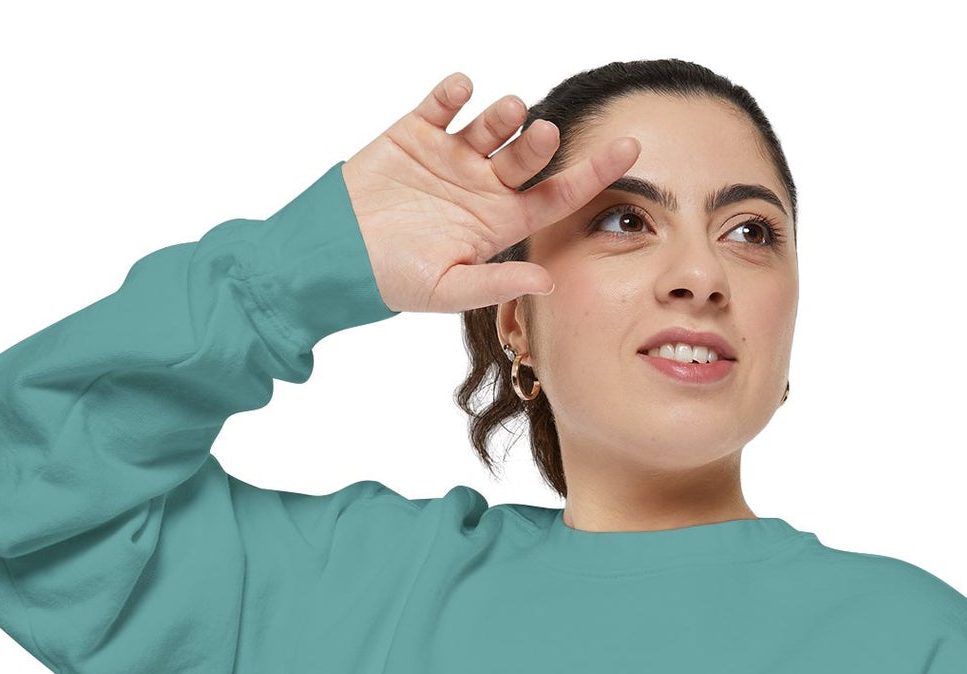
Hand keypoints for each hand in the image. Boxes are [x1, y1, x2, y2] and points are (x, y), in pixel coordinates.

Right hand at [338, 72, 639, 315]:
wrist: (334, 254)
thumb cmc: (393, 279)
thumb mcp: (448, 290)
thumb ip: (497, 282)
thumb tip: (549, 279)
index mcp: (499, 222)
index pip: (558, 195)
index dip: (594, 173)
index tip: (632, 151)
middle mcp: (483, 185)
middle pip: (527, 157)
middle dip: (538, 143)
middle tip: (542, 134)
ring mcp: (451, 156)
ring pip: (491, 124)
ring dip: (503, 114)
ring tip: (507, 112)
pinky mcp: (416, 132)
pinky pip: (442, 103)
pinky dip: (454, 92)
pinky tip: (460, 90)